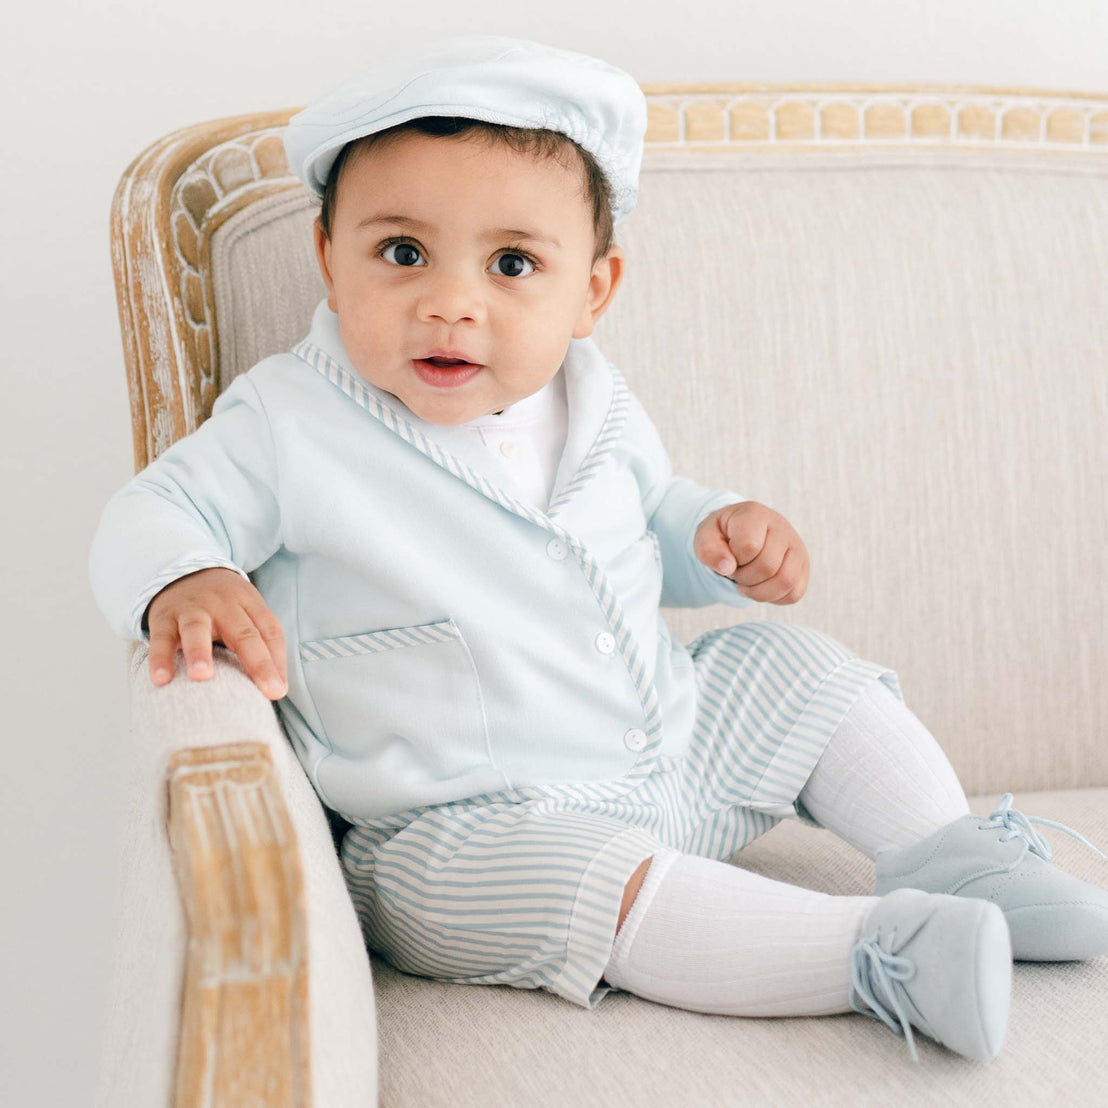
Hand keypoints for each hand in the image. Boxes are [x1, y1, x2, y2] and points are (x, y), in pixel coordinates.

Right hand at [145, 566, 287, 698]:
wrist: (184, 572)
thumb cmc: (223, 606)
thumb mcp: (247, 614)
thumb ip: (262, 645)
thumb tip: (278, 689)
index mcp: (249, 603)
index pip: (270, 631)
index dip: (277, 661)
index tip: (278, 690)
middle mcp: (223, 604)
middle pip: (243, 633)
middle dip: (257, 662)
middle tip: (268, 692)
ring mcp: (192, 609)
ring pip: (197, 629)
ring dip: (199, 652)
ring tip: (202, 676)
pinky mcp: (163, 618)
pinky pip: (161, 638)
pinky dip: (160, 657)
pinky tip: (161, 679)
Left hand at [693, 501, 809, 603]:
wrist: (742, 534)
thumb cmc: (723, 535)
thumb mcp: (705, 537)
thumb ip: (708, 549)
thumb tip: (727, 568)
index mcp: (755, 515)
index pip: (748, 547)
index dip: (732, 560)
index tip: (728, 556)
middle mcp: (782, 528)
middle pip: (767, 567)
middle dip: (744, 578)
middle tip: (735, 572)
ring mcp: (797, 548)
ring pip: (786, 582)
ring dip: (759, 592)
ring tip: (747, 583)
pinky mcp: (803, 567)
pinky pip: (794, 594)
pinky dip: (773, 598)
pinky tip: (760, 587)